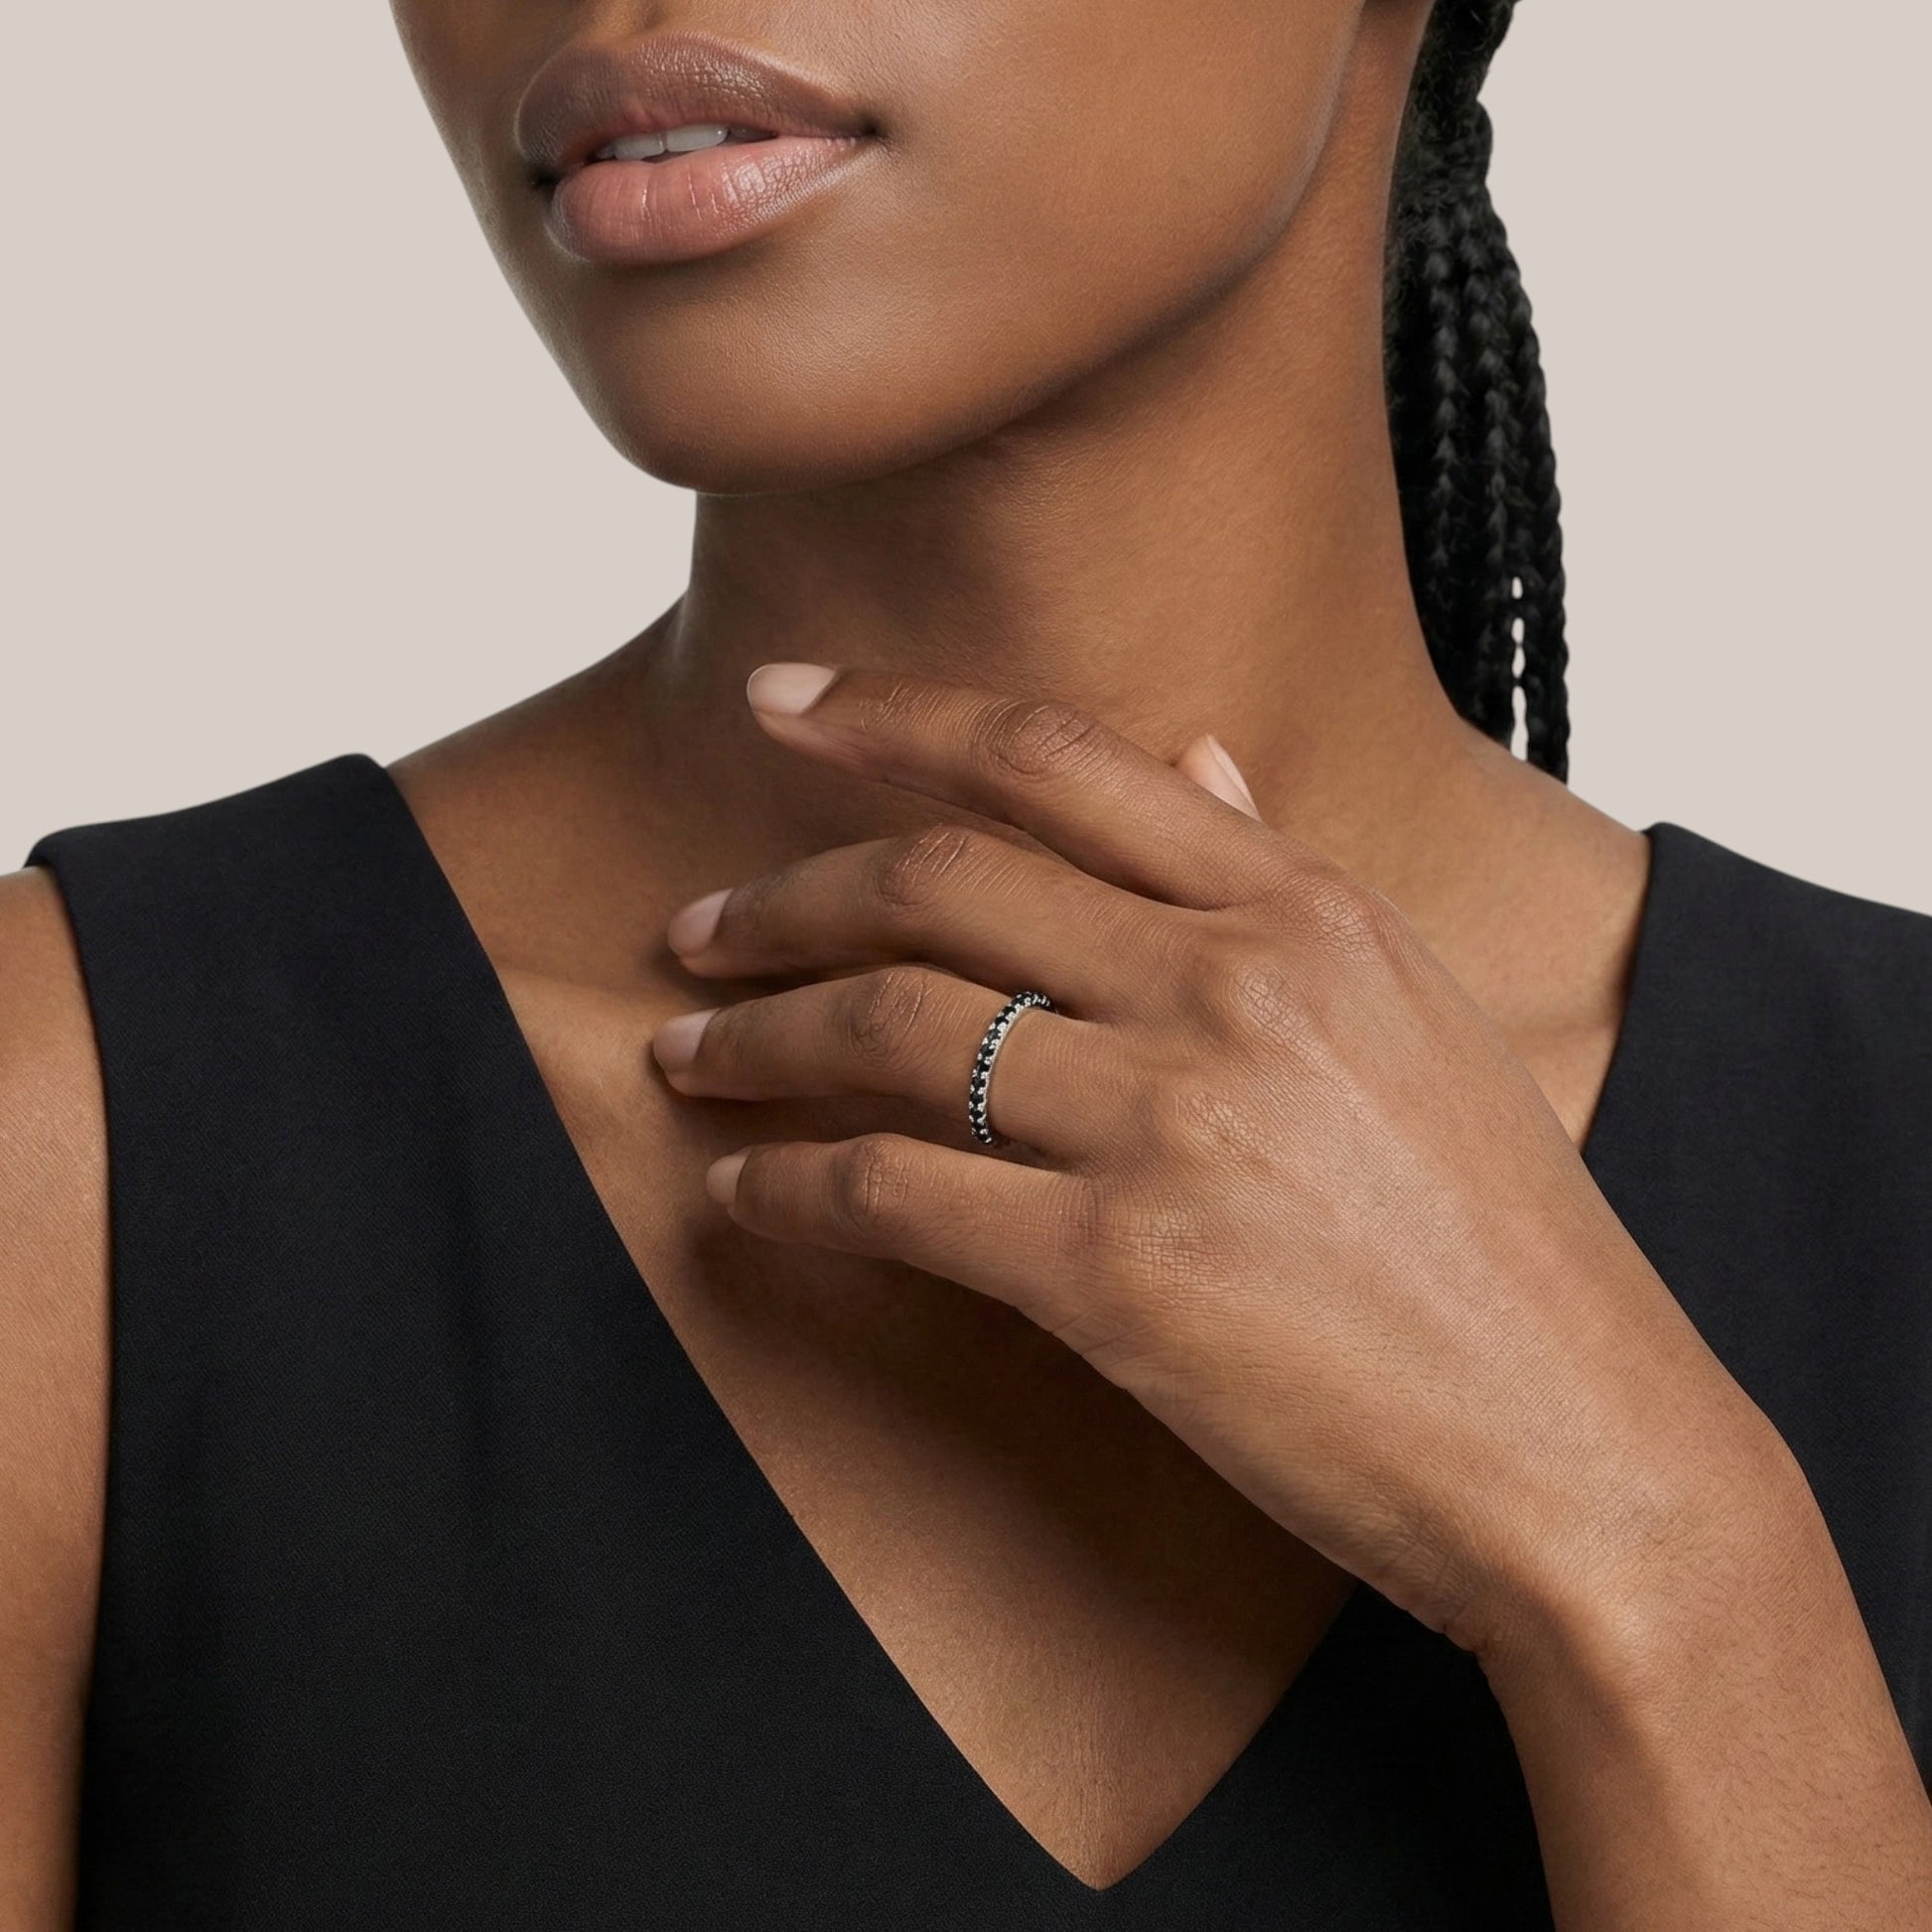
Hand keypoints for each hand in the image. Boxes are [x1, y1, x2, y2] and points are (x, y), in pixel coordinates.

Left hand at [652, 663, 1788, 1663]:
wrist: (1583, 1449)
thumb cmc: (1500, 1240)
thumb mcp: (1414, 1017)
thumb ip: (1280, 876)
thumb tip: (1191, 757)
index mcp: (1305, 909)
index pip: (1053, 757)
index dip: (890, 714)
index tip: (777, 706)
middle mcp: (1231, 985)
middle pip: (939, 880)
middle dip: (783, 895)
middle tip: (696, 928)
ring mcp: (1172, 1123)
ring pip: (891, 1027)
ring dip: (758, 1034)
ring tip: (689, 1053)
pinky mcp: (1118, 1273)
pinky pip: (894, 1193)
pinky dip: (792, 1184)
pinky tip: (746, 1189)